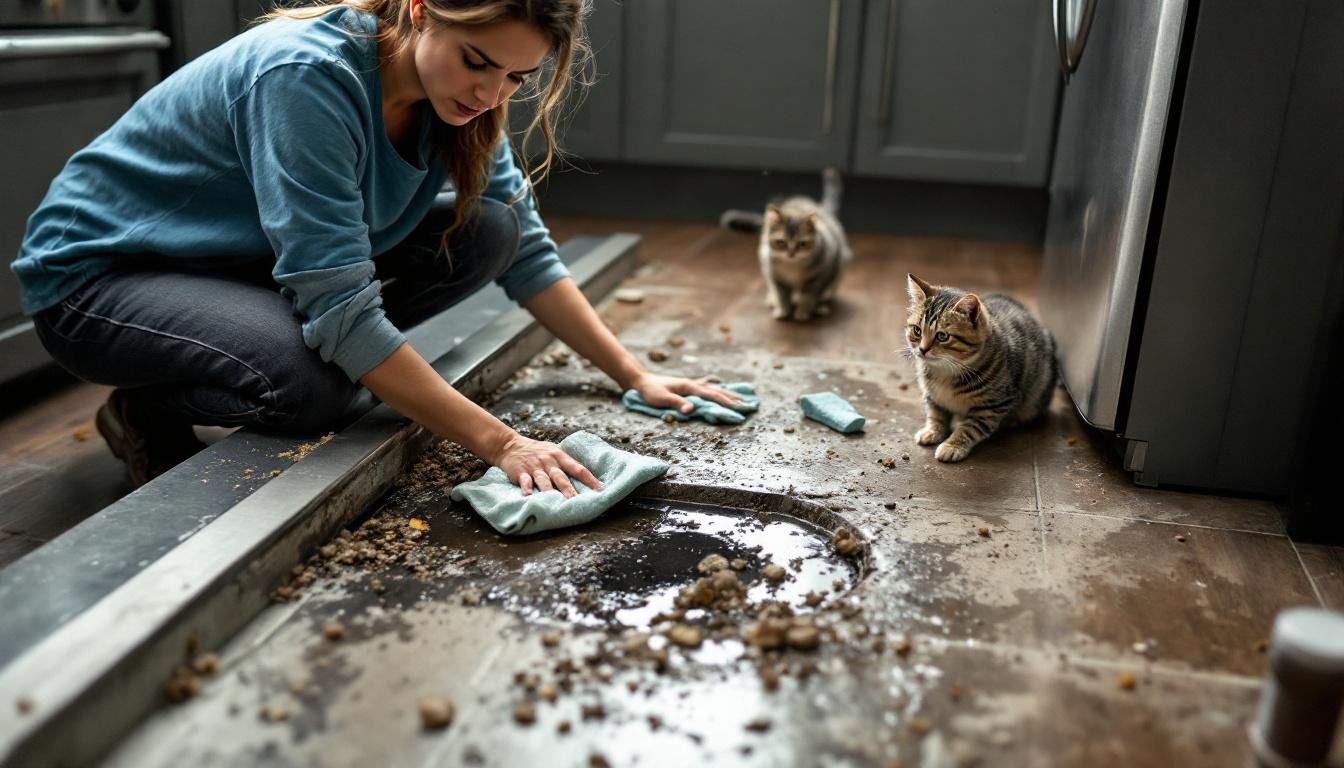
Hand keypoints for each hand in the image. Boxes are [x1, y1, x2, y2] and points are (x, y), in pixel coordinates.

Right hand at [492, 433, 602, 497]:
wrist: (510, 445)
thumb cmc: (537, 452)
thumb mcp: (553, 452)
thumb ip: (566, 464)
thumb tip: (586, 479)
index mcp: (560, 456)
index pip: (578, 468)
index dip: (589, 479)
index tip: (600, 489)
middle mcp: (549, 461)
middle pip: (562, 477)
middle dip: (570, 490)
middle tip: (578, 502)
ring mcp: (535, 466)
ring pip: (544, 480)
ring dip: (550, 491)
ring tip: (556, 502)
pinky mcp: (521, 472)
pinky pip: (525, 481)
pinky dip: (527, 488)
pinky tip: (528, 496)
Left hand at [630, 372, 744, 413]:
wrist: (641, 380)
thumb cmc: (649, 391)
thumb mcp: (661, 399)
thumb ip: (676, 403)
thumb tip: (691, 410)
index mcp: (689, 387)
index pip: (711, 396)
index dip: (725, 402)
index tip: (739, 408)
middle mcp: (692, 384)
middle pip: (717, 391)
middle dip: (733, 398)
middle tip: (749, 404)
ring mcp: (690, 384)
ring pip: (714, 388)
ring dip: (727, 392)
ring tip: (741, 396)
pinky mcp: (687, 386)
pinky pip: (706, 386)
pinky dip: (715, 387)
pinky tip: (719, 384)